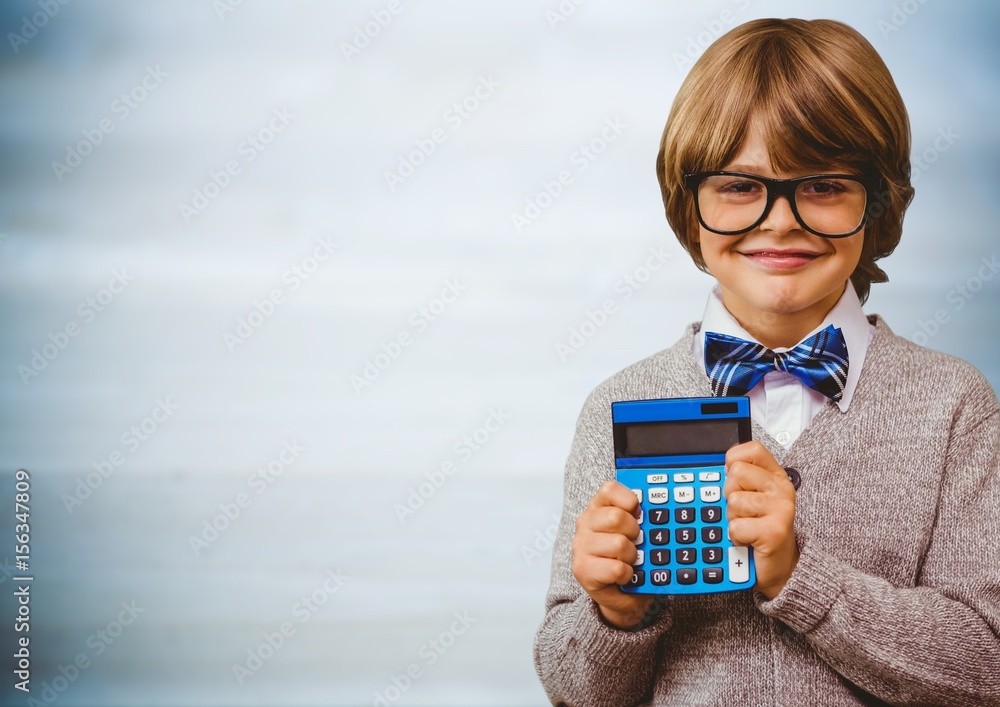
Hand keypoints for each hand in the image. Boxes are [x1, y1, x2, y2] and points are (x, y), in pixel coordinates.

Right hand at [572, 481, 653, 628]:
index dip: (630, 500)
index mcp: (598, 507)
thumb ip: (641, 516)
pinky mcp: (582, 569)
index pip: (609, 489)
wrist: (621, 594)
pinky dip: (627, 574)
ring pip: (618, 544)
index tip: (638, 514)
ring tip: (630, 560)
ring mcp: (581, 546)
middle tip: (636, 542)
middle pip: (617, 517)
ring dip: (632, 556)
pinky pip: (616, 569)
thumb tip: (662, 510)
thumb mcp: (635, 531)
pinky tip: (624, 575)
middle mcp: (585, 523)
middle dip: (635, 532)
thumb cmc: (629, 557)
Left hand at [723, 441, 798, 598]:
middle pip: (736, 473)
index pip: (751, 450)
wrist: (777, 568)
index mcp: (775, 476)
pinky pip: (735, 526)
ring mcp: (781, 509)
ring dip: (733, 518)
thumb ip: (739, 480)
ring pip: (734, 501)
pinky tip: (748, 541)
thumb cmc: (759, 531)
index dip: (733, 462)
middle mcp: (782, 489)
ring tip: (746, 527)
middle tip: (742, 512)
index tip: (735, 480)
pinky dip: (735, 537)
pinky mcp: (774, 531)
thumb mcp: (751, 498)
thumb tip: (713, 468)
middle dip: (729, 495)